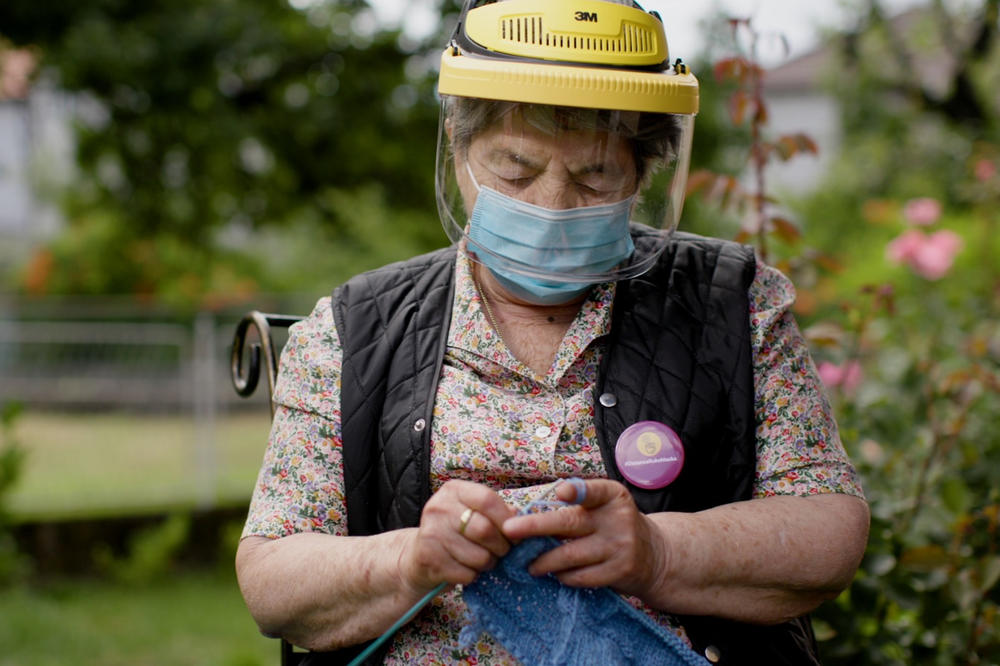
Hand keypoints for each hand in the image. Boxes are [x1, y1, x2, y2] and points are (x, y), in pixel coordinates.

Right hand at [398, 480, 515, 592]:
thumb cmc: (456, 532)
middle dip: (501, 547)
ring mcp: (431, 533)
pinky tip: (467, 569)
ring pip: (479, 556)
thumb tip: (521, 523)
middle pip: (484, 530)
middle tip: (502, 552)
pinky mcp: (428, 559)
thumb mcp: (473, 513)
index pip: (487, 500)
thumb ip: (497, 513)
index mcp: (453, 490)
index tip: (515, 533)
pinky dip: (473, 576)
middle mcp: (439, 507)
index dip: (507, 520)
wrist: (418, 556)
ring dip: (488, 564)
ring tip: (484, 561)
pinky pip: (467, 574)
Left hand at [501, 479, 667, 597]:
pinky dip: (564, 577)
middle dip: (536, 527)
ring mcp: (620, 546)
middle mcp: (618, 519)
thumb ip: (575, 506)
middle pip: (570, 523)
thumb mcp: (604, 507)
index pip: (593, 490)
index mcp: (612, 496)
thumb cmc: (614, 526)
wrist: (655, 555)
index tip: (560, 491)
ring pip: (571, 555)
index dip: (577, 490)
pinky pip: (582, 577)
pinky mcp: (620, 571)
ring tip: (528, 564)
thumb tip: (525, 516)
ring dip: (544, 561)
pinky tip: (557, 575)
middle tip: (509, 530)